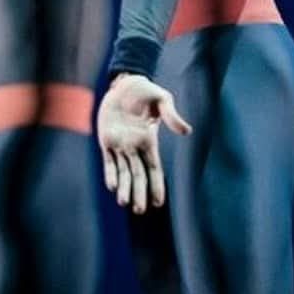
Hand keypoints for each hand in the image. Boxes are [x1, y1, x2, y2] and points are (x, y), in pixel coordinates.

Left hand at [97, 73, 191, 214]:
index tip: (158, 203)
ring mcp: (120, 144)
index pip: (154, 169)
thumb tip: (187, 131)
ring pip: (123, 172)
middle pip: (139, 175)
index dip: (156, 186)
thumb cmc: (145, 91)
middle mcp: (134, 147)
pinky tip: (112, 186)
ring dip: (124, 188)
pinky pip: (108, 160)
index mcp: (149, 142)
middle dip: (139, 193)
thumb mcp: (162, 100)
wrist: (124, 83)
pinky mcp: (106, 139)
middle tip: (140, 211)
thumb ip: (172, 116)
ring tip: (124, 203)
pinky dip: (110, 173)